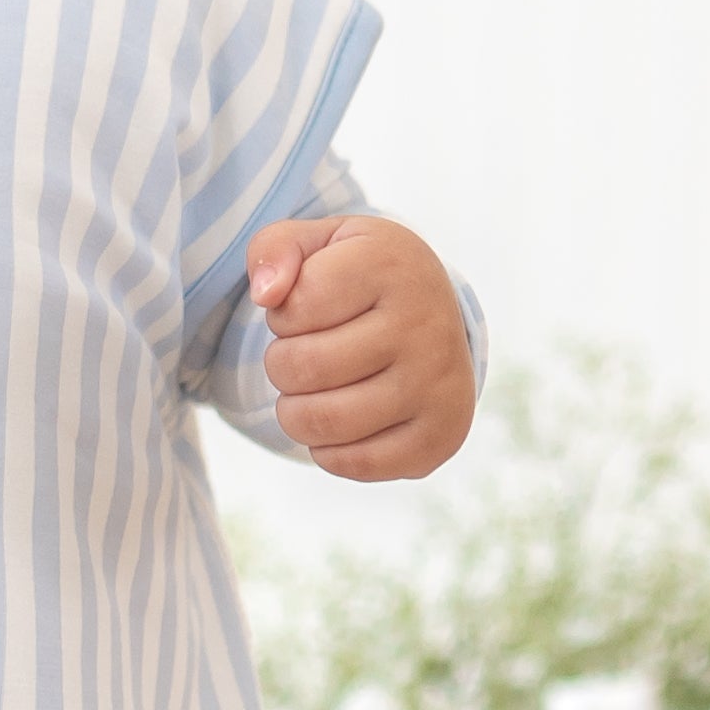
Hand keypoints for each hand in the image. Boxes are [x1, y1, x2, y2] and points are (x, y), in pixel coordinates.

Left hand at [246, 214, 477, 480]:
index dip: (283, 315)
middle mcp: (427, 322)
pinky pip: (354, 464)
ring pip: (322, 422)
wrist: (434, 313)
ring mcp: (440, 384)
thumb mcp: (316, 244)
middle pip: (301, 369)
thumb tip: (266, 294)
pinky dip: (328, 450)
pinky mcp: (442, 436)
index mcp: (394, 264)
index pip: (292, 308)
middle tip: (305, 353)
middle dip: (282, 365)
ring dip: (296, 411)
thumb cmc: (359, 277)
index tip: (310, 306)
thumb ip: (273, 248)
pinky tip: (343, 420)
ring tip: (314, 389)